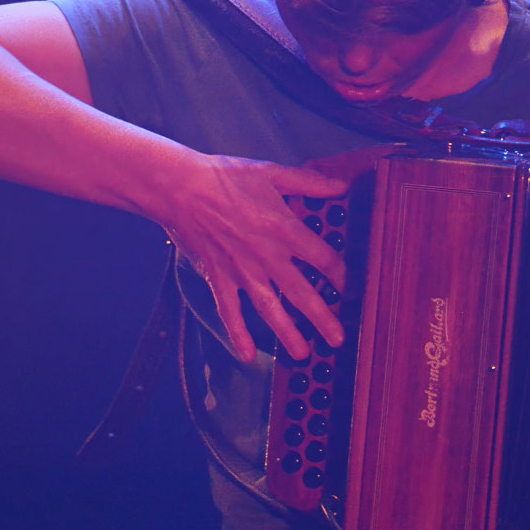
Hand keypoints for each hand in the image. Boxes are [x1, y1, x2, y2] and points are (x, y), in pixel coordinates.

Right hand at [153, 153, 349, 362]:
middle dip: (322, 318)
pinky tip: (248, 356)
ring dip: (287, 333)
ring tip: (303, 354)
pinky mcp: (218, 278)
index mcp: (284, 229)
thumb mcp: (273, 173)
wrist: (180, 189)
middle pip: (302, 293)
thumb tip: (342, 185)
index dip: (340, 274)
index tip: (348, 286)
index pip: (323, 258)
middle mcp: (267, 256)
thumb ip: (309, 182)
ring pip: (270, 309)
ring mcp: (241, 271)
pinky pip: (230, 311)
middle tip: (338, 339)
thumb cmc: (226, 177)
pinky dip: (238, 334)